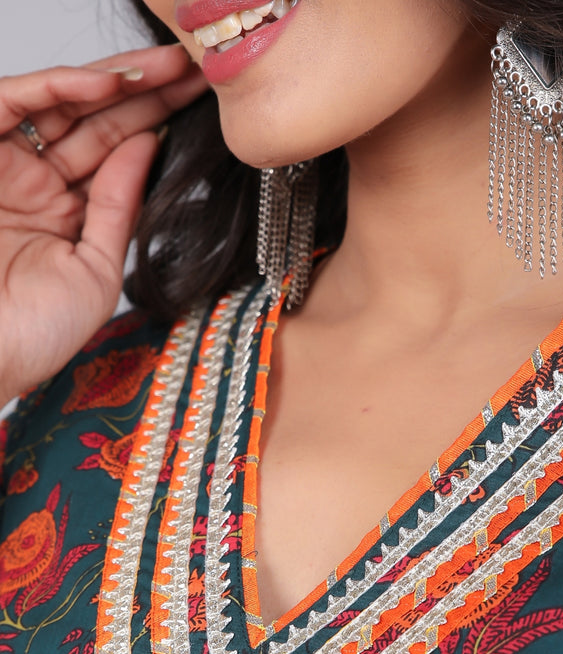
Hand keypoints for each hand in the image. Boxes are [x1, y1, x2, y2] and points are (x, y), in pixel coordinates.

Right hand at [0, 45, 206, 405]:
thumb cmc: (33, 335)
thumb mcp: (97, 271)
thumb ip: (119, 207)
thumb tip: (149, 145)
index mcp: (64, 213)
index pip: (116, 153)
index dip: (158, 122)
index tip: (203, 103)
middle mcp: (35, 181)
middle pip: (96, 119)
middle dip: (148, 91)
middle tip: (196, 69)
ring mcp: (5, 164)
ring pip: (64, 102)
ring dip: (117, 80)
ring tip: (168, 68)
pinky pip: (16, 101)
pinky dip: (62, 85)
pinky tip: (111, 84)